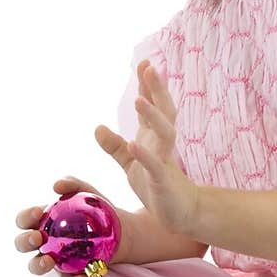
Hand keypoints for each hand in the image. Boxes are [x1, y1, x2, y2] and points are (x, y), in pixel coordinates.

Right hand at [14, 175, 125, 276]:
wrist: (120, 230)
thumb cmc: (96, 208)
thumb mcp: (87, 192)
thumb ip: (72, 184)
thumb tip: (56, 185)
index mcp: (40, 221)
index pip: (24, 220)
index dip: (25, 217)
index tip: (37, 212)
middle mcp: (42, 242)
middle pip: (22, 244)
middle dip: (24, 242)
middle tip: (38, 238)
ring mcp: (53, 259)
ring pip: (36, 265)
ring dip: (38, 265)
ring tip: (49, 261)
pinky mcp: (69, 273)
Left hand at [94, 60, 201, 236]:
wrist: (179, 213)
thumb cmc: (156, 185)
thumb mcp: (130, 164)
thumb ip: (115, 146)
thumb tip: (97, 127)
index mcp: (154, 138)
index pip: (151, 106)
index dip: (147, 86)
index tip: (144, 63)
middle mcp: (162, 144)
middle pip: (162, 111)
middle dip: (156, 90)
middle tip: (149, 67)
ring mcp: (164, 161)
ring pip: (163, 133)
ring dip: (152, 116)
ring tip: (140, 100)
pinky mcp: (162, 181)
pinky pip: (154, 165)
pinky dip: (144, 155)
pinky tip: (133, 143)